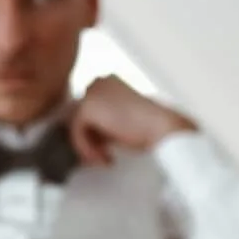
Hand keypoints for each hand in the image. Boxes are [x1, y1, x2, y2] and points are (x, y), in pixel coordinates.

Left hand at [70, 74, 194, 165]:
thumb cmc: (152, 127)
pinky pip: (76, 132)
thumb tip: (92, 136)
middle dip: (90, 136)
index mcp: (111, 81)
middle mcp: (100, 81)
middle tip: (104, 154)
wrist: (162, 128)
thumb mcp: (125, 120)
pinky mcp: (88, 106)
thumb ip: (107, 122)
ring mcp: (93, 92)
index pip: (91, 108)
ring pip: (78, 125)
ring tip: (105, 158)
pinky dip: (87, 148)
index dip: (96, 130)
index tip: (107, 146)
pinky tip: (105, 156)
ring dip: (89, 146)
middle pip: (81, 115)